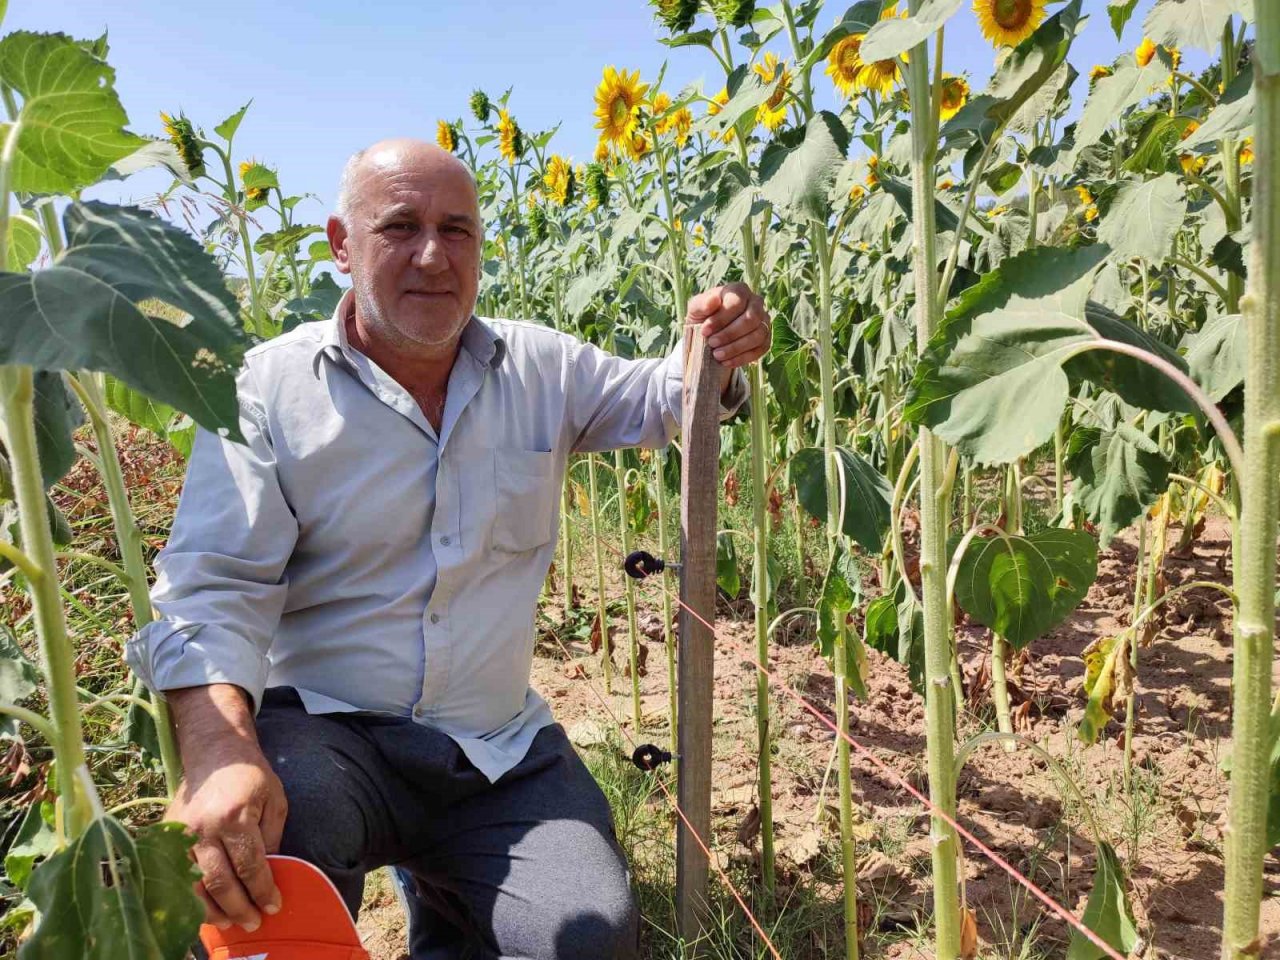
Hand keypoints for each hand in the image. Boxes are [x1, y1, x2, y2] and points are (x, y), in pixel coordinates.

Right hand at [165, 684, 285, 932]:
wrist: (214, 752)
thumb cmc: (251, 775)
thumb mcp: (275, 800)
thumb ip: (272, 838)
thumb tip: (269, 875)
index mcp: (234, 817)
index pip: (249, 866)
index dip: (263, 890)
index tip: (274, 905)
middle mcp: (202, 828)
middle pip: (220, 881)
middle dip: (239, 907)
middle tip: (254, 922)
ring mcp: (180, 833)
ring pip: (193, 885)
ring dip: (213, 909)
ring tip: (232, 920)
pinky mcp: (166, 835)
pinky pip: (176, 875)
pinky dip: (191, 896)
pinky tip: (207, 907)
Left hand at [685, 282, 770, 368]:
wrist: (711, 334)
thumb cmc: (704, 317)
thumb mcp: (696, 309)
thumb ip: (701, 304)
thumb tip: (713, 300)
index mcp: (739, 290)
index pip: (737, 302)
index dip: (721, 318)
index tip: (704, 331)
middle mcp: (756, 302)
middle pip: (751, 319)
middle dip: (730, 334)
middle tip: (712, 344)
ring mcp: (764, 320)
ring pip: (758, 335)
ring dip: (736, 348)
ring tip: (718, 355)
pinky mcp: (767, 338)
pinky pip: (761, 349)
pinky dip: (743, 358)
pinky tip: (727, 362)